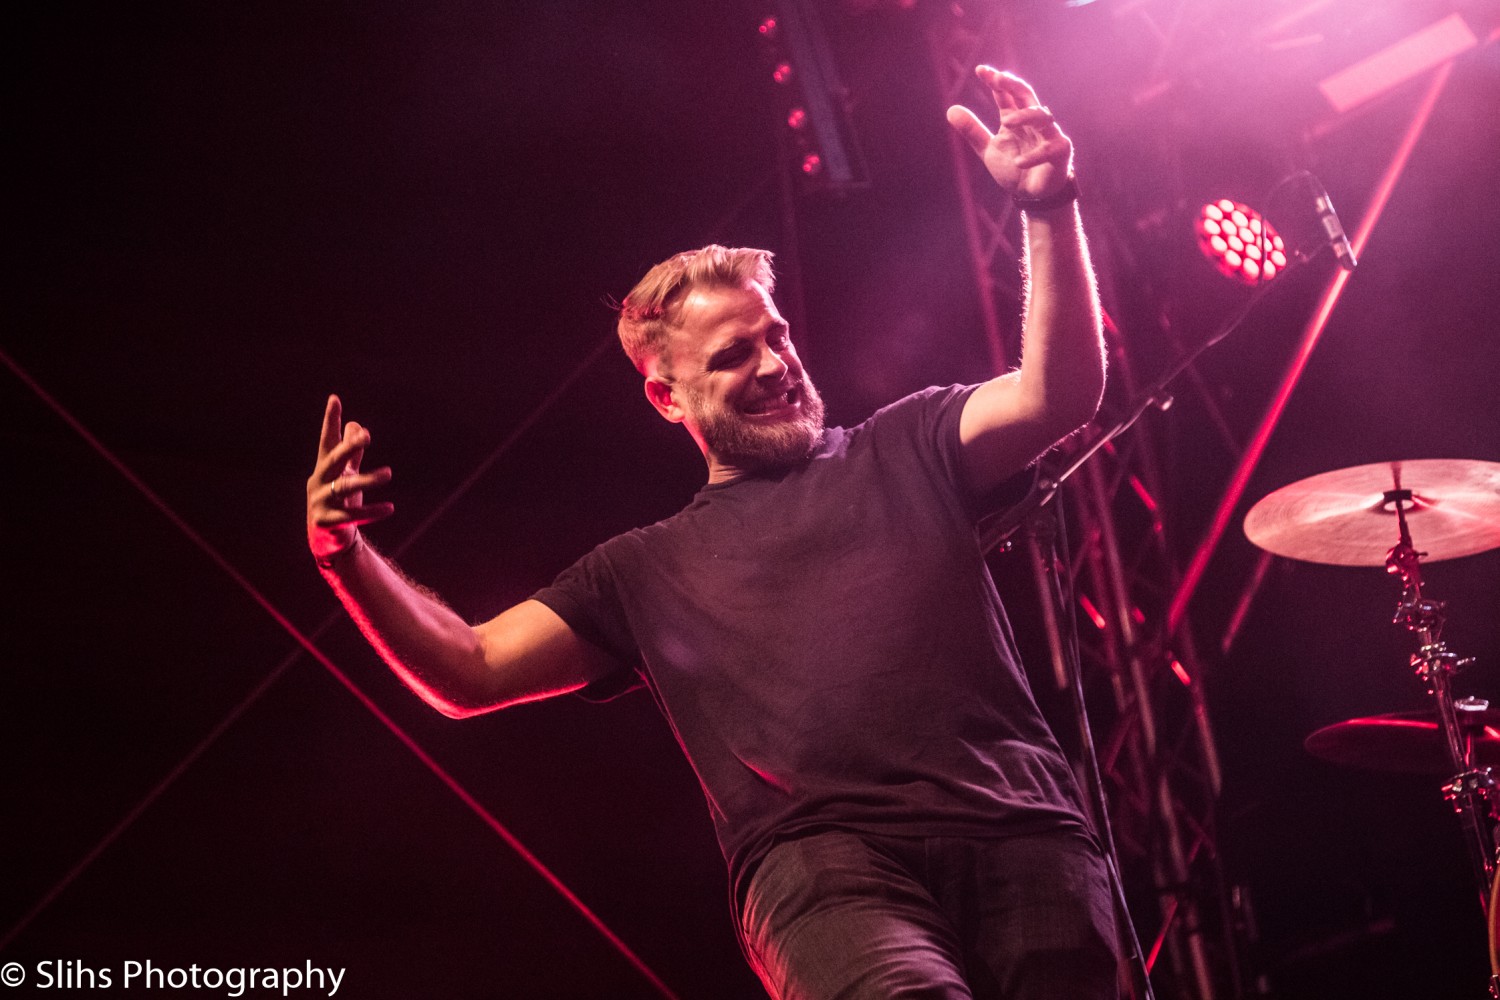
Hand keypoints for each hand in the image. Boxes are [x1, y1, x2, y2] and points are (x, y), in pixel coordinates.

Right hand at [306, 395, 394, 561]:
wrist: (326, 538)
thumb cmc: (338, 499)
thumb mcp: (345, 474)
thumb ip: (352, 452)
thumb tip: (357, 425)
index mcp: (324, 467)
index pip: (327, 440)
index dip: (331, 420)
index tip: (334, 399)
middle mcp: (319, 481)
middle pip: (333, 459)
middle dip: (348, 447)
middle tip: (366, 435)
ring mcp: (321, 502)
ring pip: (345, 487)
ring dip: (368, 480)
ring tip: (389, 473)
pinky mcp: (327, 522)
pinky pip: (352, 516)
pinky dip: (372, 512)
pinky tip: (390, 508)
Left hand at [946, 66, 1072, 200]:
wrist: (1032, 194)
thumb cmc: (1014, 167)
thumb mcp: (988, 149)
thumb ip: (973, 131)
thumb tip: (950, 110)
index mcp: (1015, 118)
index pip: (1006, 94)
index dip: (995, 81)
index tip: (980, 70)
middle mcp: (1032, 122)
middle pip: (1026, 95)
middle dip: (1013, 84)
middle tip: (998, 78)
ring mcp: (1048, 134)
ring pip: (1041, 116)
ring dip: (1024, 116)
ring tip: (1006, 122)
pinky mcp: (1060, 151)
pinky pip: (1049, 148)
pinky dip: (1033, 155)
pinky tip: (1018, 162)